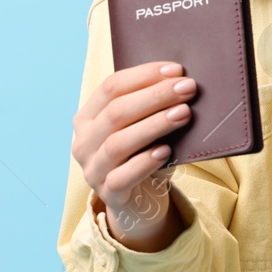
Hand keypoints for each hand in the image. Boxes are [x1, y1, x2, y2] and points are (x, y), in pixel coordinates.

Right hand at [71, 60, 194, 250]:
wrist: (139, 202)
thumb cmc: (143, 153)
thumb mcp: (143, 126)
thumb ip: (152, 106)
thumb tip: (182, 80)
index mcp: (88, 117)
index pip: (111, 87)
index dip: (144, 75)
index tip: (177, 70)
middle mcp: (83, 142)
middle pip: (116, 112)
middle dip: (155, 96)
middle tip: (187, 87)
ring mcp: (92, 170)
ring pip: (118, 143)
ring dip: (154, 125)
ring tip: (184, 114)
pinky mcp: (107, 194)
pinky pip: (122, 177)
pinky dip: (144, 162)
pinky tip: (166, 151)